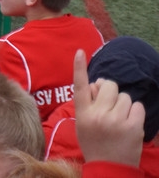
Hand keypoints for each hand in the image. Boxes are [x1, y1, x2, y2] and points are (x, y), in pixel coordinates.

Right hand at [73, 48, 144, 166]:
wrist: (109, 168)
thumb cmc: (94, 143)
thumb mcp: (82, 123)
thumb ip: (88, 103)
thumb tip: (97, 84)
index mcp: (83, 113)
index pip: (80, 86)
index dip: (79, 67)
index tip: (80, 51)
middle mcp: (99, 115)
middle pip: (109, 86)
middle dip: (111, 90)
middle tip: (109, 102)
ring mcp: (117, 121)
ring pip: (125, 96)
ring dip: (123, 103)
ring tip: (119, 117)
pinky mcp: (134, 127)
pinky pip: (137, 106)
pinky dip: (135, 111)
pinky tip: (130, 122)